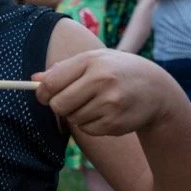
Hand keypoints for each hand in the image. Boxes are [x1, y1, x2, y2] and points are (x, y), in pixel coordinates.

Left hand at [35, 48, 173, 136]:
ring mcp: (110, 103)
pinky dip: (91, 124)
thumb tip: (35, 79)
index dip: (42, 92)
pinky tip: (106, 113)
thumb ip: (64, 69)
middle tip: (71, 101)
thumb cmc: (118, 72)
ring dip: (79, 114)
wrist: (156, 90)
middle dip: (60, 106)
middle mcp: (102, 80)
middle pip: (59, 105)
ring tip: (97, 103)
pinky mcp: (115, 123)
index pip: (52, 82)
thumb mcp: (95, 61)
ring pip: (73, 119)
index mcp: (92, 61)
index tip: (44, 95)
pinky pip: (87, 129)